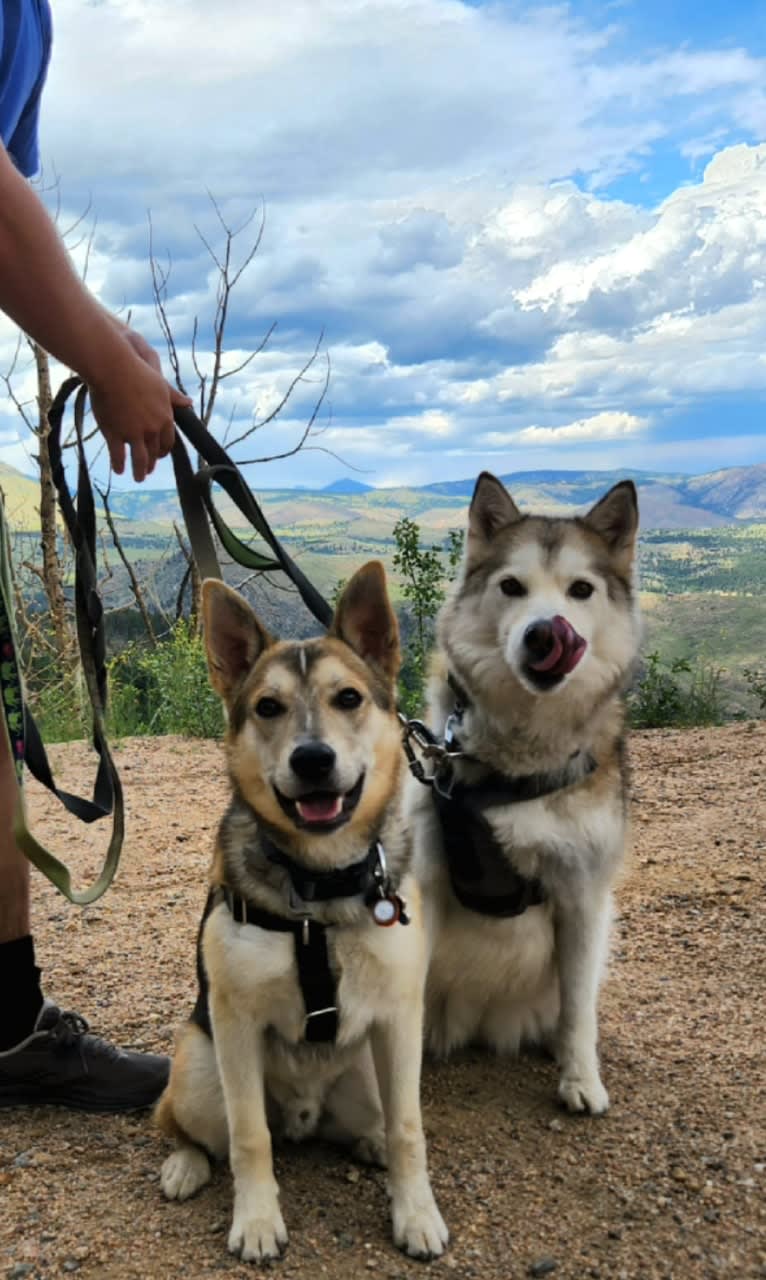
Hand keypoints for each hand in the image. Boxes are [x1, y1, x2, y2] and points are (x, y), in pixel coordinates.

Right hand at [88, 329, 191, 482]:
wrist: (114, 370)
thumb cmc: (137, 372)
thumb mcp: (160, 385)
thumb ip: (174, 397)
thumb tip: (189, 402)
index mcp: (165, 418)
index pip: (168, 441)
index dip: (164, 450)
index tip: (160, 455)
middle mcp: (152, 429)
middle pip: (155, 453)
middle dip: (152, 464)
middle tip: (148, 471)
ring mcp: (133, 434)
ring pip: (139, 459)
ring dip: (139, 471)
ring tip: (138, 477)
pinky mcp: (115, 434)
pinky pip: (118, 456)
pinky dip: (119, 465)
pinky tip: (119, 470)